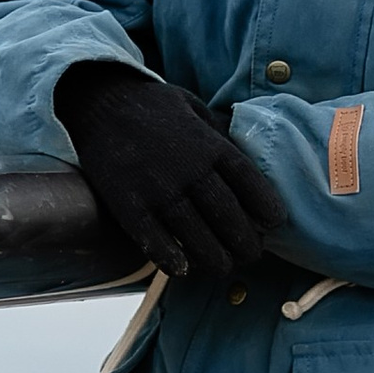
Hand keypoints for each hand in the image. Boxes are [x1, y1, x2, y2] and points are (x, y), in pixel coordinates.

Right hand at [57, 65, 286, 281]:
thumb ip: (221, 135)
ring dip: (216, 259)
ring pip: (197, 237)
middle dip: (246, 243)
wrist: (99, 103)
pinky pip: (155, 241)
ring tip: (224, 265)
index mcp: (210, 145)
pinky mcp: (129, 205)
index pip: (251, 184)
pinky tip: (183, 269)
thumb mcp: (196, 108)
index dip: (268, 209)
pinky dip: (172, 259)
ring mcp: (158, 189)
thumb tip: (251, 156)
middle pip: (229, 217)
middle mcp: (189, 169)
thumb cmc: (154, 107)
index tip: (274, 223)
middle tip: (251, 253)